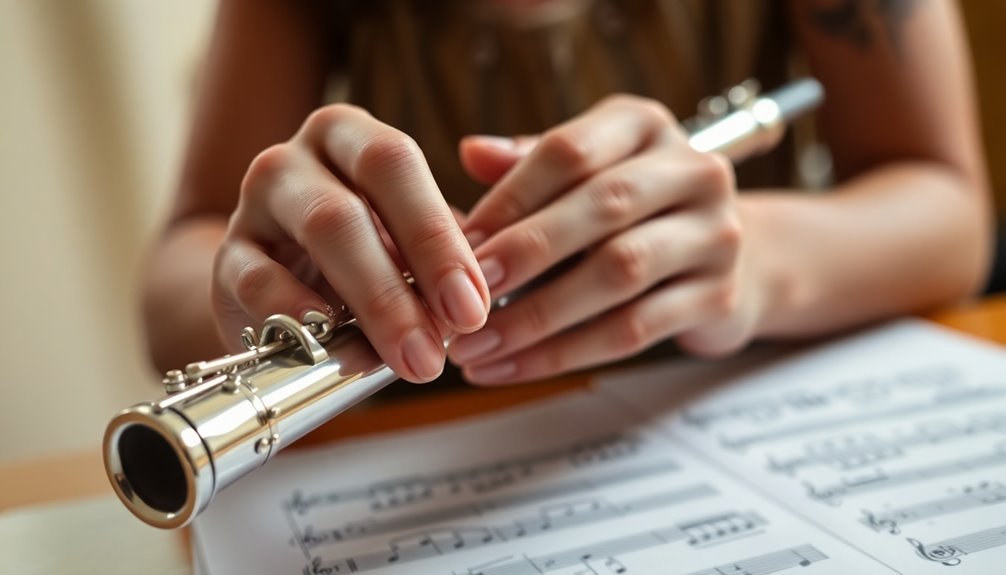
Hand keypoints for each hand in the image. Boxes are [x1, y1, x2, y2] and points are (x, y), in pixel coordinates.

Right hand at [212, 104, 489, 381]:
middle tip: (451, 336)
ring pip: (314, 237)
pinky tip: (326, 337)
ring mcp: (255, 205)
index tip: (473, 304)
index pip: (397, 163)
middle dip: (408, 279)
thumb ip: (442, 255)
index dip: (437, 235)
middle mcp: (298, 159)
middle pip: (352, 205)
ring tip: (412, 358)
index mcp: (352, 139)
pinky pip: (256, 280)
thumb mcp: (406, 242)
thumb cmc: (362, 254)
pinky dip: (294, 310)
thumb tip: (480, 295)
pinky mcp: (226, 259)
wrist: (276, 283)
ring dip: (373, 302)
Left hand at [448, 95, 763, 383]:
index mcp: (644, 126)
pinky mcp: (718, 296)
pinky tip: (513, 366)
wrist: (720, 259)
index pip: (571, 151)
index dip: (510, 197)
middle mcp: (693, 170)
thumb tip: (470, 151)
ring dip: (537, 315)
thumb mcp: (581, 176)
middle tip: (466, 293)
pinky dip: (564, 353)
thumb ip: (526, 166)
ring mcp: (715, 234)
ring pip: (619, 273)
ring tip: (477, 344)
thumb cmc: (629, 213)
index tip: (459, 242)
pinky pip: (633, 330)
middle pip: (604, 205)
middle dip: (525, 252)